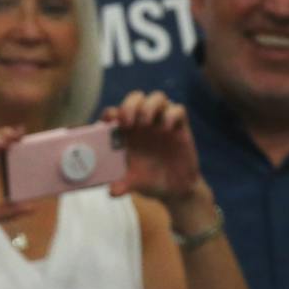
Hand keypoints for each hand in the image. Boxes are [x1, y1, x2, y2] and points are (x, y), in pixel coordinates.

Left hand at [102, 90, 203, 210]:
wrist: (174, 189)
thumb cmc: (148, 180)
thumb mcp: (133, 183)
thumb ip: (122, 185)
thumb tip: (112, 191)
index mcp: (126, 133)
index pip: (115, 113)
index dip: (110, 113)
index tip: (108, 121)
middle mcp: (143, 123)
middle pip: (136, 98)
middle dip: (130, 104)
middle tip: (128, 122)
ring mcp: (161, 123)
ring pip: (157, 97)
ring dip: (149, 105)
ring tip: (145, 122)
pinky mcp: (180, 127)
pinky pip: (178, 109)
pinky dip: (172, 114)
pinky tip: (167, 128)